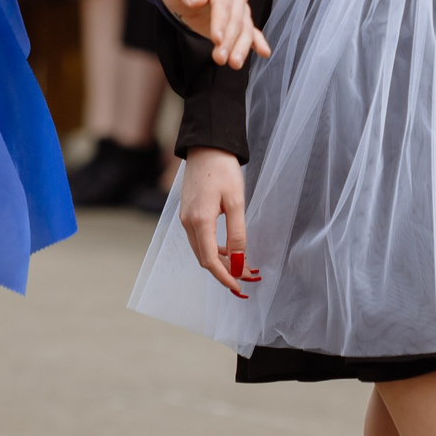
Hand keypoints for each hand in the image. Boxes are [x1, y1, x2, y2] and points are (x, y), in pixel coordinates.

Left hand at [161, 0, 270, 68]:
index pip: (224, 2)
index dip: (221, 21)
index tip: (216, 39)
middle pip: (237, 18)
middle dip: (229, 40)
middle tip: (220, 58)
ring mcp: (240, 7)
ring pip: (246, 28)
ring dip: (241, 47)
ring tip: (234, 63)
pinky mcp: (240, 20)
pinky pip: (251, 31)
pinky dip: (258, 42)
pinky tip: (263, 52)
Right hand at [177, 147, 259, 296]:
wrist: (206, 146)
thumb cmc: (223, 169)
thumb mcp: (236, 201)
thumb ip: (237, 233)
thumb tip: (240, 260)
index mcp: (200, 221)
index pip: (210, 260)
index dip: (225, 277)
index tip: (239, 288)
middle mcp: (188, 223)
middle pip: (205, 258)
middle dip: (226, 271)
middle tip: (248, 279)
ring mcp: (186, 218)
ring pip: (203, 250)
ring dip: (222, 261)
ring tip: (244, 266)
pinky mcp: (189, 213)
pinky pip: (201, 239)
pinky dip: (216, 249)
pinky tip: (232, 250)